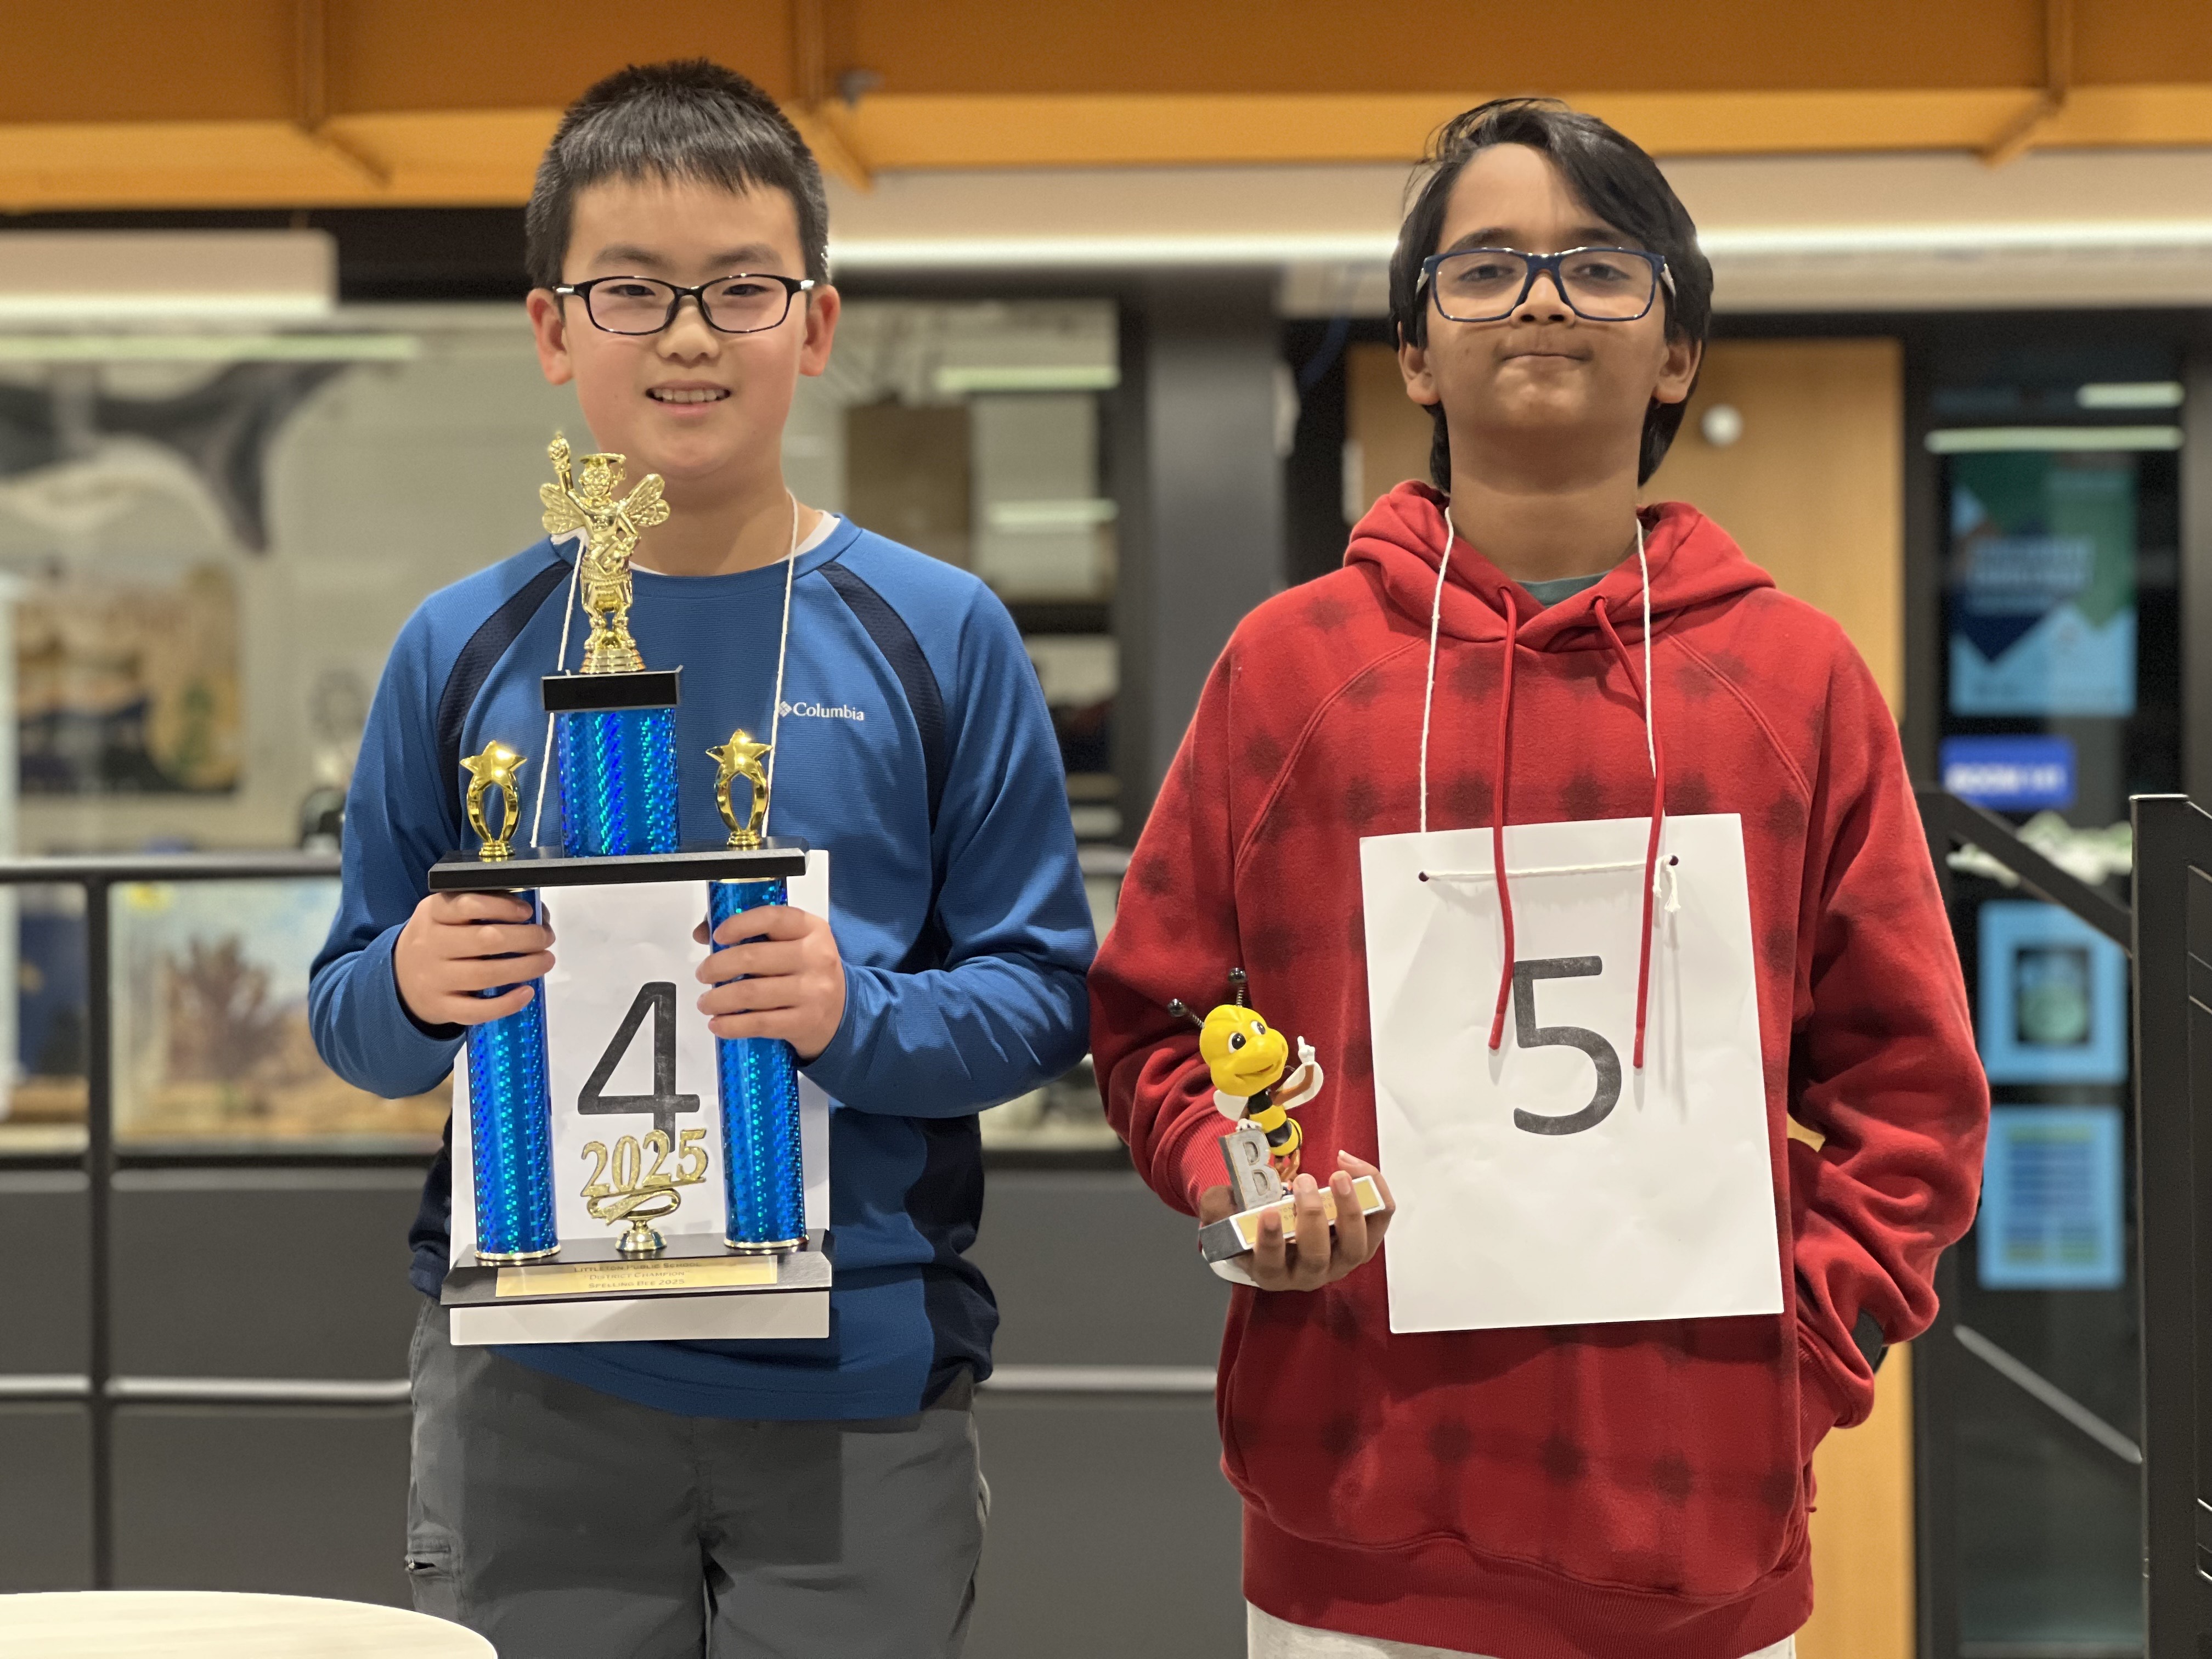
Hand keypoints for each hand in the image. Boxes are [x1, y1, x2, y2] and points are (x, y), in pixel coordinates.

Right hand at [393, 891, 554, 1027]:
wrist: (400, 978)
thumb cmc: (438, 940)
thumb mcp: (446, 914)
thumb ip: (482, 905)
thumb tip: (536, 912)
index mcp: (433, 913)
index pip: (467, 904)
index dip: (502, 907)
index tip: (527, 912)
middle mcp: (431, 944)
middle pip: (486, 940)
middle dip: (526, 938)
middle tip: (545, 938)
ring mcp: (434, 978)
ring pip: (485, 975)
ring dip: (525, 967)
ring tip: (545, 960)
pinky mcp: (441, 1007)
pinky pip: (477, 1010)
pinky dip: (506, 1003)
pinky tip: (526, 992)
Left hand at [692, 905, 846, 1060]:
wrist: (843, 1012)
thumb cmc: (808, 972)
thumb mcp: (792, 943)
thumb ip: (752, 932)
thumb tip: (703, 932)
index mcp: (811, 929)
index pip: (772, 918)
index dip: (739, 924)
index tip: (718, 936)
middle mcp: (815, 957)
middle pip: (752, 958)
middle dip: (717, 967)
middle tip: (704, 974)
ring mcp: (812, 991)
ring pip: (750, 993)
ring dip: (717, 999)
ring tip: (706, 1002)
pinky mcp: (804, 1022)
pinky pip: (759, 1024)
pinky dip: (731, 1025)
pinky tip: (718, 1024)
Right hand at [1196, 1152, 1394, 1291]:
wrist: (1279, 1227)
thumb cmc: (1253, 1223)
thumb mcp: (1225, 1217)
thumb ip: (1218, 1208)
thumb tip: (1227, 1198)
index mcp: (1270, 1270)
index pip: (1272, 1265)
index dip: (1272, 1243)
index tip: (1268, 1214)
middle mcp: (1308, 1273)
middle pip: (1316, 1258)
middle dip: (1312, 1219)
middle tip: (1303, 1183)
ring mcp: (1339, 1260)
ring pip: (1355, 1248)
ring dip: (1350, 1211)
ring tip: (1338, 1176)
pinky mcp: (1362, 1239)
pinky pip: (1379, 1220)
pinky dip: (1374, 1193)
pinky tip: (1351, 1165)